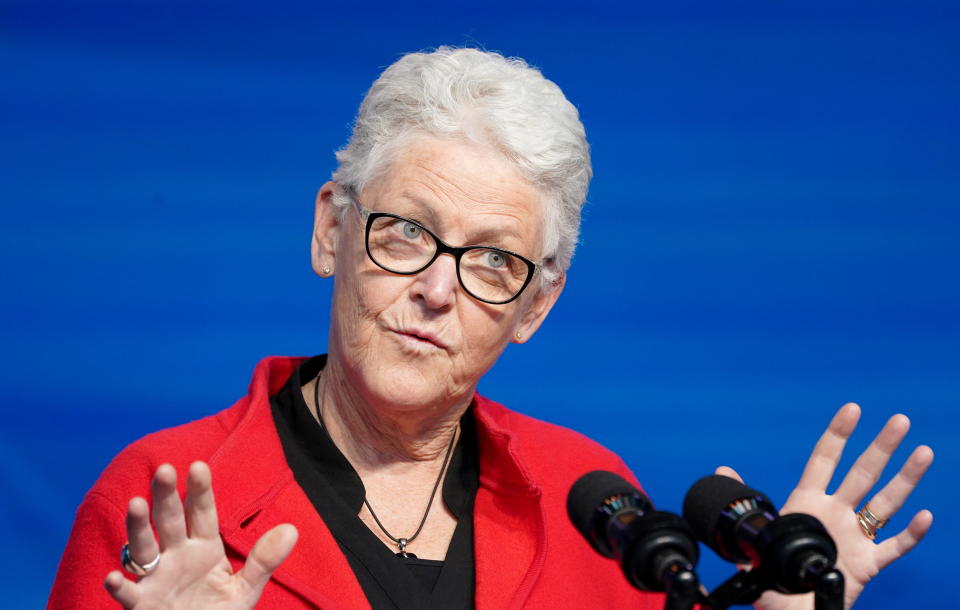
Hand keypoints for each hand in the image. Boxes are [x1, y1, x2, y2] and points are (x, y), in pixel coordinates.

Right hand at [104, 462, 298, 608]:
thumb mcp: (245, 589)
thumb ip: (264, 560)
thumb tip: (292, 530)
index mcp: (204, 547)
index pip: (202, 513)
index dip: (200, 491)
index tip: (199, 466)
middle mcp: (176, 556)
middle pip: (170, 521)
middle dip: (166, 496)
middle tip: (164, 469)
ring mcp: (156, 578)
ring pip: (144, 548)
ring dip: (138, 527)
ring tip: (135, 503)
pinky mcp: (142, 605)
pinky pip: (129, 594)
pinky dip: (119, 587)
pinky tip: (113, 576)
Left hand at [717, 403, 933, 609]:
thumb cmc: (772, 575)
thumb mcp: (752, 536)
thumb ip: (742, 504)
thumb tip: (722, 471)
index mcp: (807, 503)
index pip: (824, 460)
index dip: (838, 434)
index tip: (852, 408)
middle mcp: (835, 513)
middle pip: (863, 473)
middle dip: (881, 447)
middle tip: (900, 420)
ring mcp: (854, 537)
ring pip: (885, 503)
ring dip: (905, 479)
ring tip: (924, 452)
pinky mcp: (868, 564)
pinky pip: (894, 547)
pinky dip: (911, 534)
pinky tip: (925, 516)